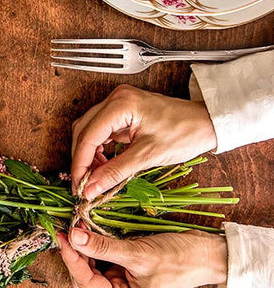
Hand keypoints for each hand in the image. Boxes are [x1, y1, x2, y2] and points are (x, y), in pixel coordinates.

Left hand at [58, 228, 226, 287]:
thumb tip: (74, 236)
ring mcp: (120, 282)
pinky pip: (100, 257)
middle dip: (75, 254)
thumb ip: (103, 246)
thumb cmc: (178, 259)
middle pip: (84, 279)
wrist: (205, 254)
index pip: (88, 284)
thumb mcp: (138, 253)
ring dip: (82, 247)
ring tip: (78, 224)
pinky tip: (89, 228)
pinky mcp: (122, 267)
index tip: (62, 236)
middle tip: (69, 226)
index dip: (72, 260)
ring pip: (89, 267)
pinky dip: (93, 244)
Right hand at [71, 85, 217, 199]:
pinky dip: (100, 148)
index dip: (80, 162)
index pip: (88, 135)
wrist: (208, 123)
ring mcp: (118, 104)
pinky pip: (102, 130)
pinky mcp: (123, 112)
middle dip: (82, 158)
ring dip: (90, 154)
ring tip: (96, 176)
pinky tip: (105, 164)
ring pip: (90, 130)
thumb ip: (115, 172)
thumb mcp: (148, 156)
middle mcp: (115, 99)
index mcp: (120, 104)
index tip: (79, 185)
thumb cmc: (185, 133)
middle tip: (85, 183)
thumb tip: (91, 187)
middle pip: (84, 130)